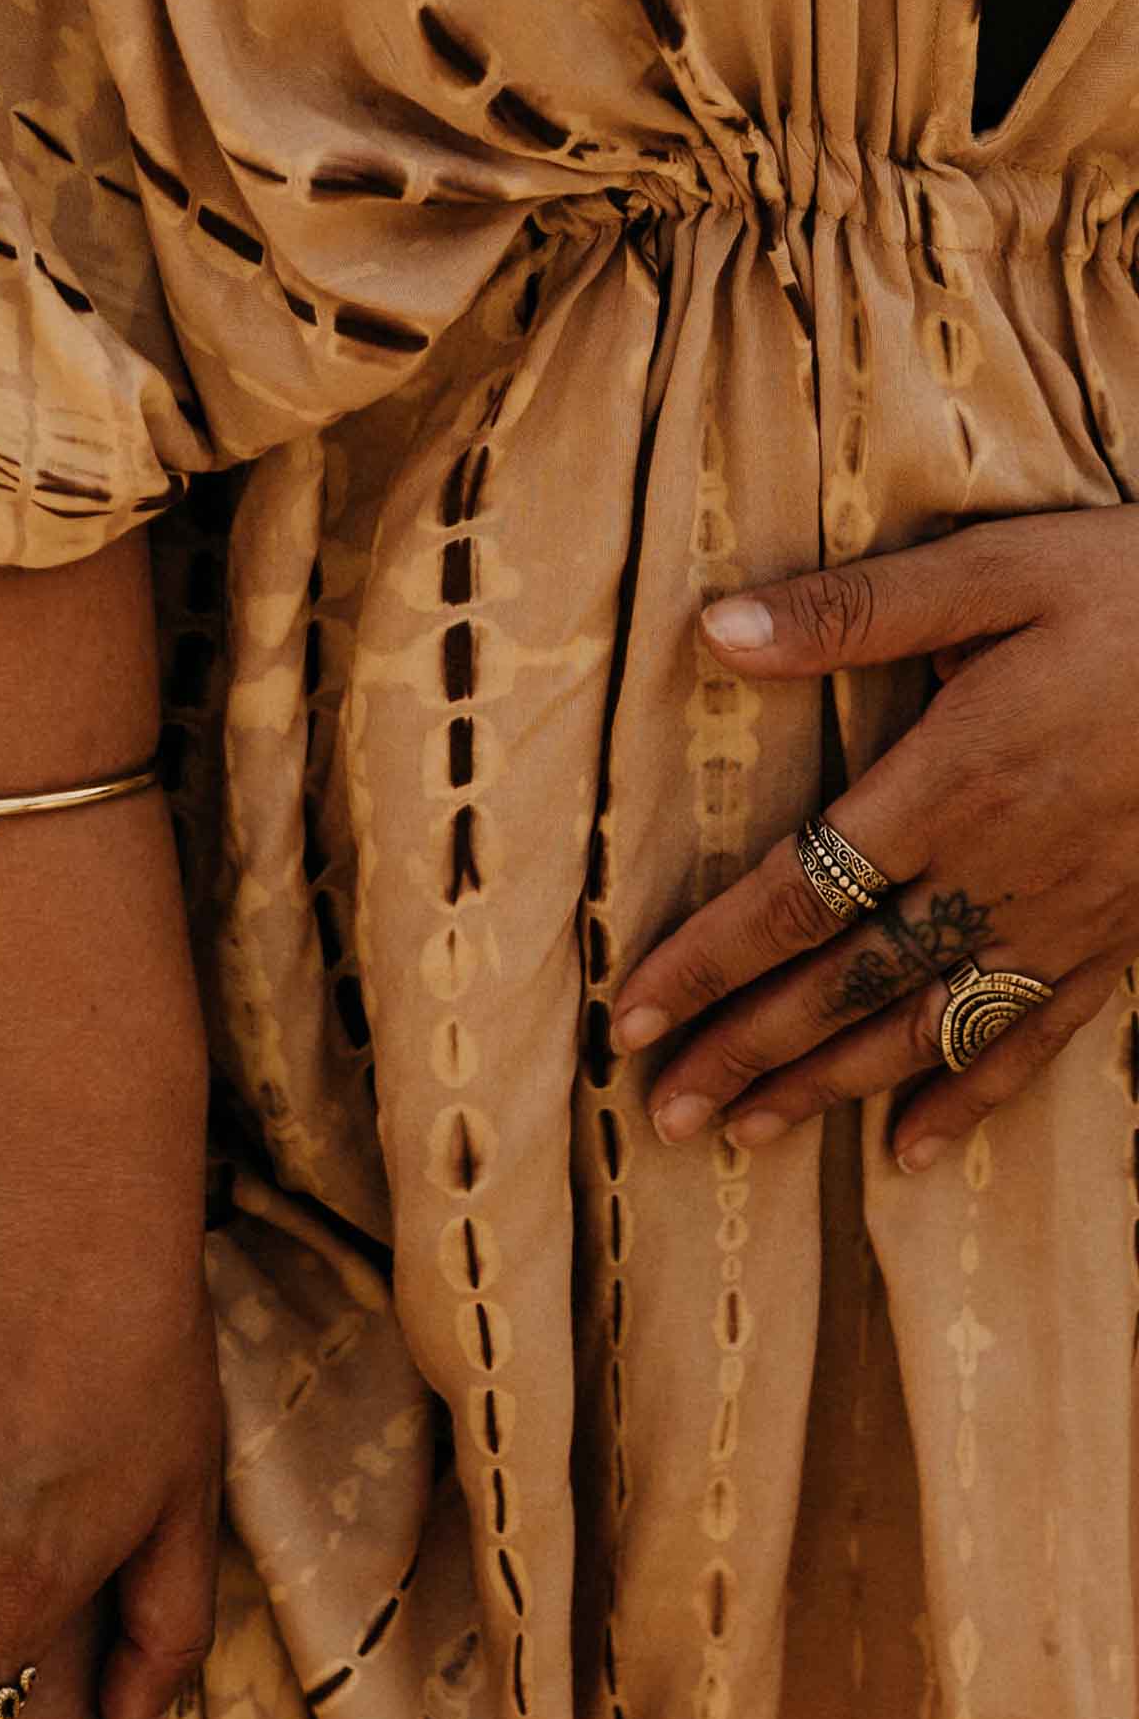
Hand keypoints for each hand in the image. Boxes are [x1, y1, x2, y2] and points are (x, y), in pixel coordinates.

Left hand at [610, 507, 1138, 1170]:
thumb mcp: (999, 569)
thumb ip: (851, 611)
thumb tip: (711, 631)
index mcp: (949, 785)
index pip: (794, 898)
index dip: (705, 964)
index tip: (628, 1015)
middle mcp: (998, 873)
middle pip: (844, 986)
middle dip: (745, 1053)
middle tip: (662, 1112)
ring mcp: (1066, 918)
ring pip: (925, 1028)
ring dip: (826, 1089)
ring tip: (744, 1135)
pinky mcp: (1124, 937)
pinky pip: (1037, 1038)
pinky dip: (969, 1096)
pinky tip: (911, 1149)